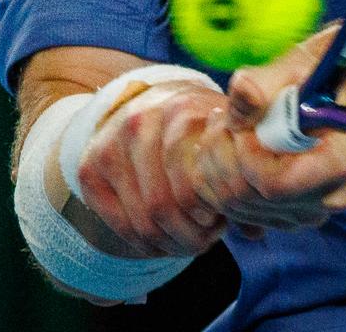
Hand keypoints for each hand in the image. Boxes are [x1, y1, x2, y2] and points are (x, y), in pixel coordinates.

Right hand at [65, 80, 231, 258]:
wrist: (152, 101)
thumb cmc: (199, 128)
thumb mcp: (225, 135)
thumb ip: (241, 174)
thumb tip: (256, 230)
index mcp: (179, 112)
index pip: (192, 189)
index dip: (211, 219)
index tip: (222, 222)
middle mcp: (139, 124)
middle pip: (164, 208)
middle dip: (191, 236)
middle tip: (207, 238)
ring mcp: (110, 144)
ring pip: (143, 222)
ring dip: (170, 243)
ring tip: (189, 238)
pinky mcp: (90, 167)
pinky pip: (119, 225)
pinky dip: (144, 245)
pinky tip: (162, 240)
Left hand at [190, 35, 345, 239]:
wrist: (317, 99)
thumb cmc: (307, 81)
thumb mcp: (289, 69)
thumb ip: (262, 82)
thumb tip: (241, 90)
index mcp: (339, 164)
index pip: (276, 184)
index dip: (245, 155)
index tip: (237, 122)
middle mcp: (326, 199)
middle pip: (250, 197)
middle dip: (221, 155)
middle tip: (219, 118)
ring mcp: (303, 214)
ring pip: (235, 206)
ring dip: (213, 164)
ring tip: (220, 128)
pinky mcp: (280, 219)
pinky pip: (232, 213)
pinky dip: (215, 183)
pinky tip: (220, 152)